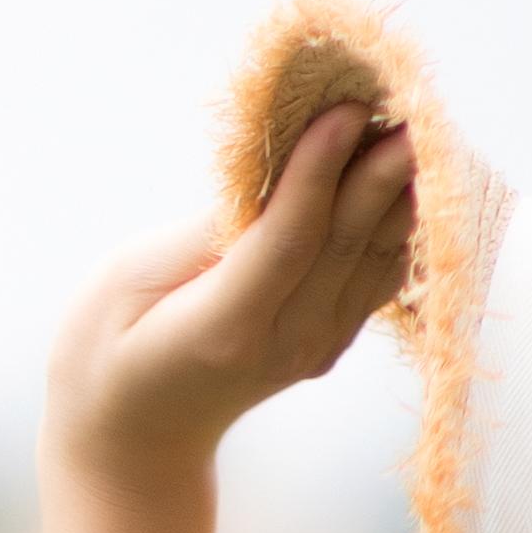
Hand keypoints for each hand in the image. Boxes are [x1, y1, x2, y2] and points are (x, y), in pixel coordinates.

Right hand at [41, 98, 414, 501]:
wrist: (136, 437)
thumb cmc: (112, 345)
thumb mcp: (131, 280)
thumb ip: (202, 232)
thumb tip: (269, 172)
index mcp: (227, 328)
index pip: (291, 238)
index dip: (322, 169)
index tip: (346, 106)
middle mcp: (287, 342)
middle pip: (350, 242)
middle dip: (383, 165)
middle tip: (412, 95)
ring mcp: (317, 347)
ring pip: (380, 255)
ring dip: (405, 185)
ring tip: (419, 113)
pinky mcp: (333, 340)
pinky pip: (382, 271)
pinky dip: (400, 215)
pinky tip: (409, 166)